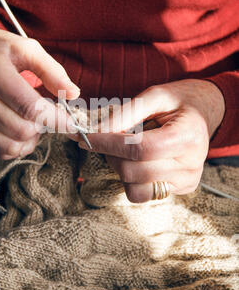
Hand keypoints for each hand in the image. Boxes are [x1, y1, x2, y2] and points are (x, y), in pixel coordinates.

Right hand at [0, 27, 79, 158]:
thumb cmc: (0, 50)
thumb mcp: (27, 49)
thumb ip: (52, 71)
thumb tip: (73, 94)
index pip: (29, 107)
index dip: (54, 119)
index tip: (71, 122)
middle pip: (21, 129)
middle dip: (43, 127)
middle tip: (50, 115)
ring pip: (10, 145)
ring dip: (31, 139)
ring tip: (35, 122)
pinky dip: (17, 147)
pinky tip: (22, 130)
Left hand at [74, 79, 224, 201]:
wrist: (205, 112)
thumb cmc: (178, 101)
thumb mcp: (155, 95)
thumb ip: (127, 112)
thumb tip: (98, 131)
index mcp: (188, 136)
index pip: (140, 149)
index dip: (108, 144)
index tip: (85, 137)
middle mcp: (190, 164)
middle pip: (133, 170)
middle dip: (110, 154)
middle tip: (105, 139)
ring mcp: (187, 181)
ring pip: (135, 188)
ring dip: (119, 168)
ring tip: (124, 150)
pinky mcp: (181, 190)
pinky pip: (143, 194)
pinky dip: (130, 180)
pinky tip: (135, 163)